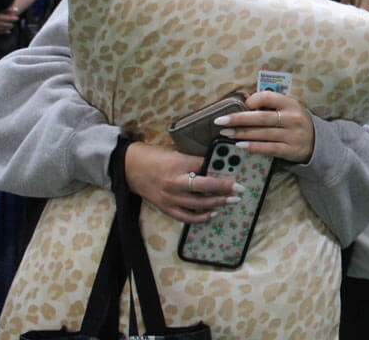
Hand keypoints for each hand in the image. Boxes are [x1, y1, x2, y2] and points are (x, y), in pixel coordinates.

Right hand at [124, 141, 243, 222]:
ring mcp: (169, 197)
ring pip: (197, 204)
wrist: (128, 167)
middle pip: (204, 187)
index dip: (221, 169)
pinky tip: (212, 214)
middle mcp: (174, 182)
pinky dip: (200, 217)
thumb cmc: (154, 155)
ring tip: (231, 201)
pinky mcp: (164, 207)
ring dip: (217, 203)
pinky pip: (185, 216)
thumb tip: (215, 161)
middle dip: (224, 188)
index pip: (205, 166)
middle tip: (240, 189)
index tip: (236, 171)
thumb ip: (193, 157)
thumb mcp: (174, 150)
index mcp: (177, 163)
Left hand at [214, 90, 316, 163]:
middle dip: (238, 119)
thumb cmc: (295, 121)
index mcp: (291, 104)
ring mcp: (293, 135)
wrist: (317, 142)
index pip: (269, 97)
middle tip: (220, 121)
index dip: (253, 100)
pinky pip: (269, 149)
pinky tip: (240, 145)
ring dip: (242, 134)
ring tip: (226, 133)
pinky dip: (254, 147)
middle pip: (261, 118)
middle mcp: (293, 119)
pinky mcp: (291, 150)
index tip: (242, 104)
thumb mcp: (289, 107)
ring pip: (263, 134)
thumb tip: (244, 98)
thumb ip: (270, 103)